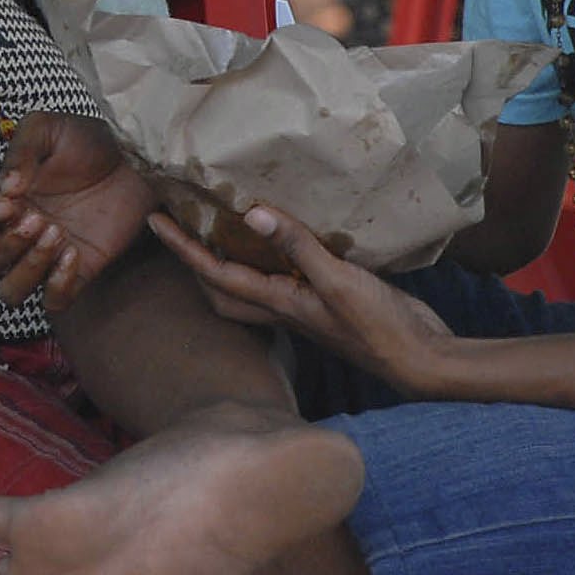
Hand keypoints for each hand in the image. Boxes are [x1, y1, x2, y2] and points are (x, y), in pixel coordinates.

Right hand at [0, 111, 156, 310]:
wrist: (138, 158)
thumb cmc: (90, 141)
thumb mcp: (50, 128)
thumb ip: (22, 149)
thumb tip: (5, 186)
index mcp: (6, 198)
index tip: (8, 202)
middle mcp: (20, 232)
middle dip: (5, 246)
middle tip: (38, 220)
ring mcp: (47, 256)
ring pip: (10, 291)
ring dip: (25, 270)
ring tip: (57, 235)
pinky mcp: (78, 272)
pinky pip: (53, 301)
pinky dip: (56, 286)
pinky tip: (74, 254)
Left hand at [147, 205, 452, 389]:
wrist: (419, 357)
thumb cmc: (379, 326)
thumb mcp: (338, 281)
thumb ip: (298, 248)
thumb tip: (250, 216)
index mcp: (279, 303)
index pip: (216, 275)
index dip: (183, 249)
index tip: (155, 222)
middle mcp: (284, 308)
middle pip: (223, 289)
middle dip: (195, 262)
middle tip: (180, 227)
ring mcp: (305, 307)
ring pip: (252, 285)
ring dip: (230, 260)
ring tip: (221, 227)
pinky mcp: (328, 301)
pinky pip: (285, 277)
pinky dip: (274, 258)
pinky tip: (286, 239)